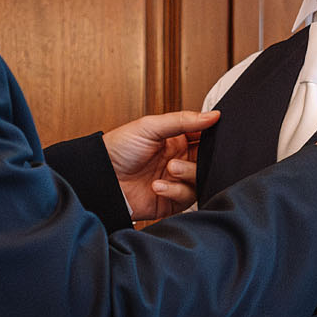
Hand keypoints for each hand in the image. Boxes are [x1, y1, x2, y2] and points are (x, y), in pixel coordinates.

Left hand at [102, 110, 219, 220]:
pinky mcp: (172, 201)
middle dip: (202, 159)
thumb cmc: (118, 148)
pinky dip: (175, 191)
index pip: (205, 137)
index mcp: (177, 140)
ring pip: (201, 180)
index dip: (212, 137)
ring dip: (187, 174)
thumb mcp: (151, 126)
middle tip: (185, 155)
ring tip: (170, 169)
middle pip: (208, 161)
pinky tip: (157, 185)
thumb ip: (183, 120)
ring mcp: (177, 181)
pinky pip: (187, 198)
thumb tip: (213, 115)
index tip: (215, 134)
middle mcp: (180, 160)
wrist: (100, 177)